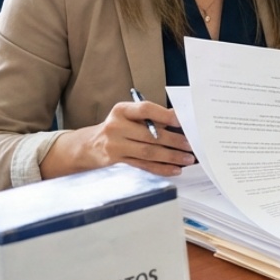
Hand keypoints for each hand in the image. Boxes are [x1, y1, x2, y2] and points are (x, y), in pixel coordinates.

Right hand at [43, 100, 194, 178]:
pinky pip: (143, 165)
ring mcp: (115, 145)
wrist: (89, 145)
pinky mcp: (117, 161)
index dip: (165, 115)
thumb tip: (181, 118)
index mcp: (121, 110)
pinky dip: (161, 168)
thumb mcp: (128, 116)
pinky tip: (174, 169)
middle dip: (174, 141)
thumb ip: (151, 116)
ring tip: (187, 158)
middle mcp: (116, 127)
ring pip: (148, 152)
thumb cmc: (117, 128)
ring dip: (171, 156)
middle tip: (191, 145)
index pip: (145, 109)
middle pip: (150, 135)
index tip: (182, 120)